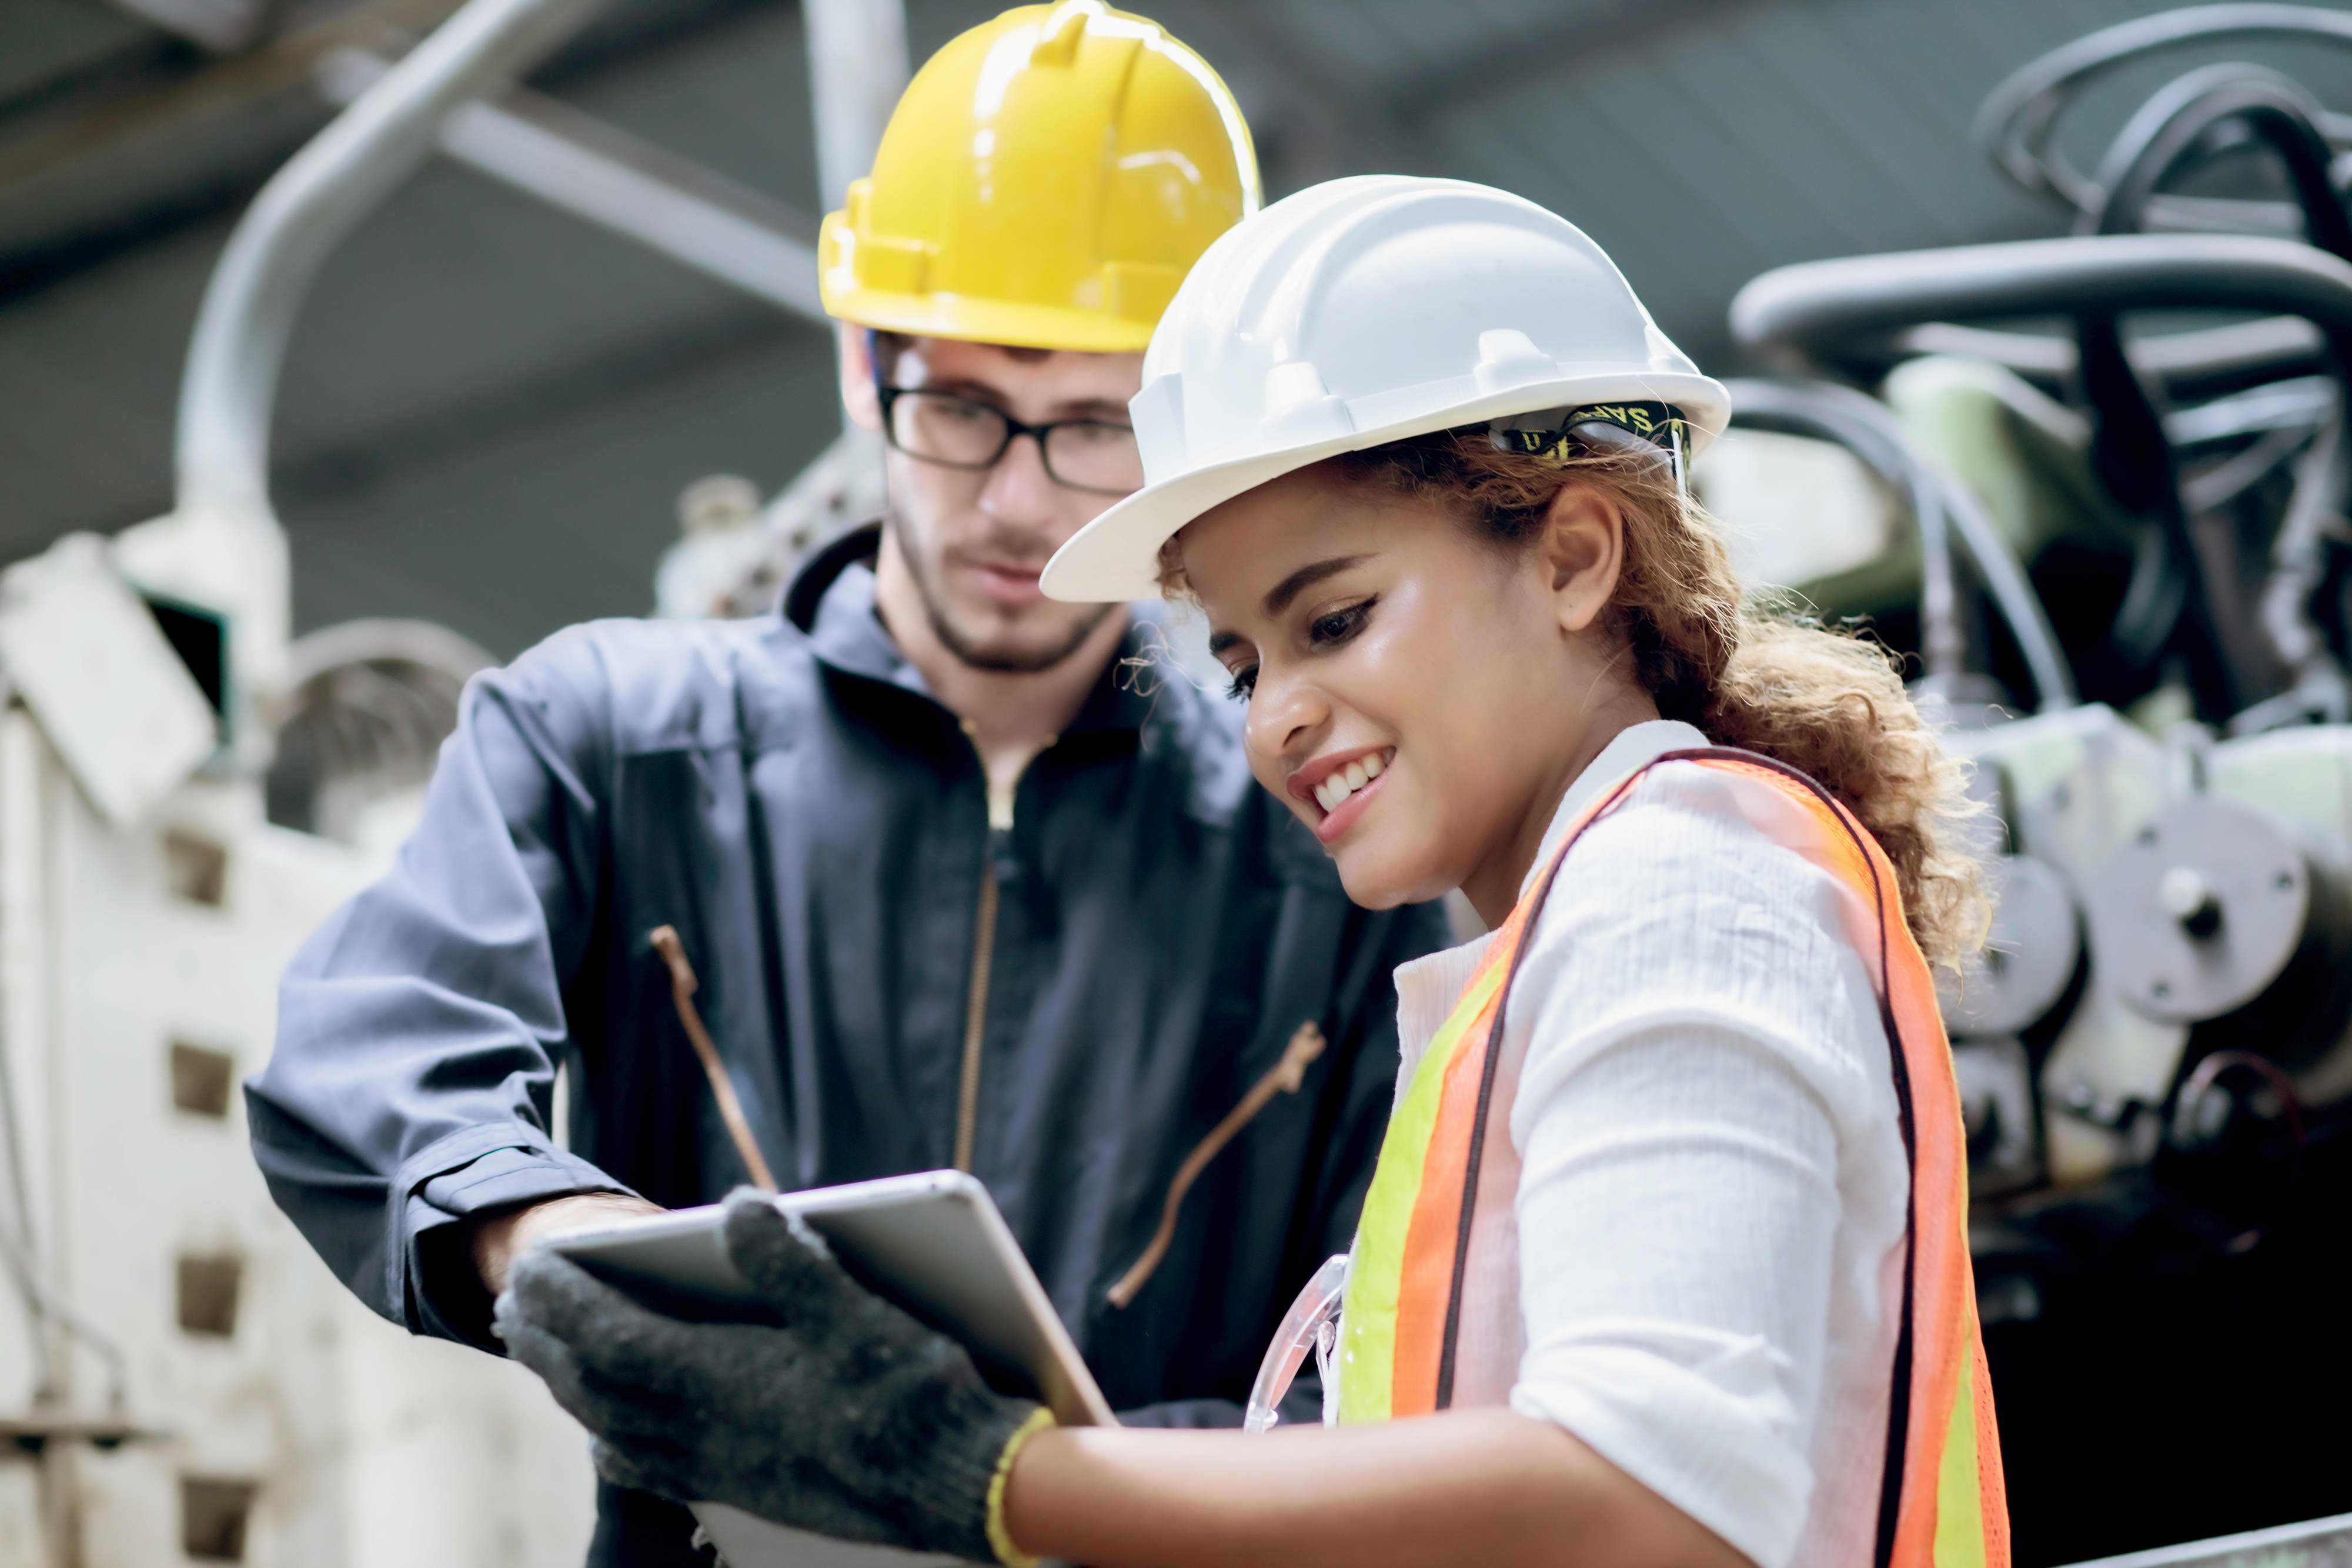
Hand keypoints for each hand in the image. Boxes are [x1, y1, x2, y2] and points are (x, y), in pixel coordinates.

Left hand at [494, 1188, 1038, 1561]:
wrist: (959, 1486)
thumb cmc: (916, 1396)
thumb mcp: (858, 1311)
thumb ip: (789, 1261)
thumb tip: (736, 1208)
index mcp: (721, 1381)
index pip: (612, 1336)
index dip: (564, 1300)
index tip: (526, 1266)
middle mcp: (706, 1432)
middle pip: (599, 1385)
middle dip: (550, 1343)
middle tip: (514, 1309)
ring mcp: (723, 1467)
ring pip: (618, 1428)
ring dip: (573, 1388)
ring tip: (548, 1360)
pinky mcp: (748, 1490)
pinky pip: (652, 1465)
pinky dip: (617, 1442)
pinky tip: (616, 1443)